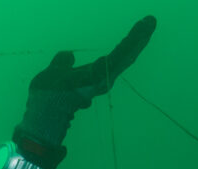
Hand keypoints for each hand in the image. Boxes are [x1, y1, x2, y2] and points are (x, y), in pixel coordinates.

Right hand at [18, 16, 157, 158]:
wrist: (47, 118)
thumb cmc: (50, 95)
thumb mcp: (55, 73)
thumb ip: (63, 63)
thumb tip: (68, 56)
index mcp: (99, 74)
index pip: (121, 53)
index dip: (134, 38)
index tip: (146, 24)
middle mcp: (105, 79)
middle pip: (127, 56)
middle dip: (140, 38)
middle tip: (150, 20)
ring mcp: (103, 82)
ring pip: (123, 60)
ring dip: (133, 44)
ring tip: (144, 27)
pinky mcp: (98, 84)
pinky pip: (114, 65)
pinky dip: (122, 52)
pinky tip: (126, 45)